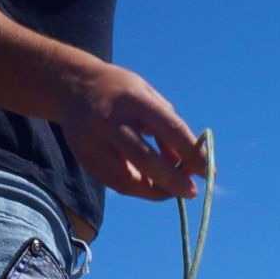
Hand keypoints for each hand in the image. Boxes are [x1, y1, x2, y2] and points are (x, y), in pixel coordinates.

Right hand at [63, 63, 202, 200]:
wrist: (71, 86)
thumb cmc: (121, 91)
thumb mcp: (148, 96)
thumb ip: (168, 126)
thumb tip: (187, 164)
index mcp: (133, 99)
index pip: (169, 129)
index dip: (191, 153)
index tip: (209, 171)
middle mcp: (110, 120)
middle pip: (145, 159)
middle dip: (172, 180)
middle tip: (191, 191)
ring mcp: (93, 142)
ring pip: (127, 179)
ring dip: (155, 189)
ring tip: (172, 188)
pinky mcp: (84, 159)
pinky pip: (115, 183)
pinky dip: (137, 188)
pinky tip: (150, 183)